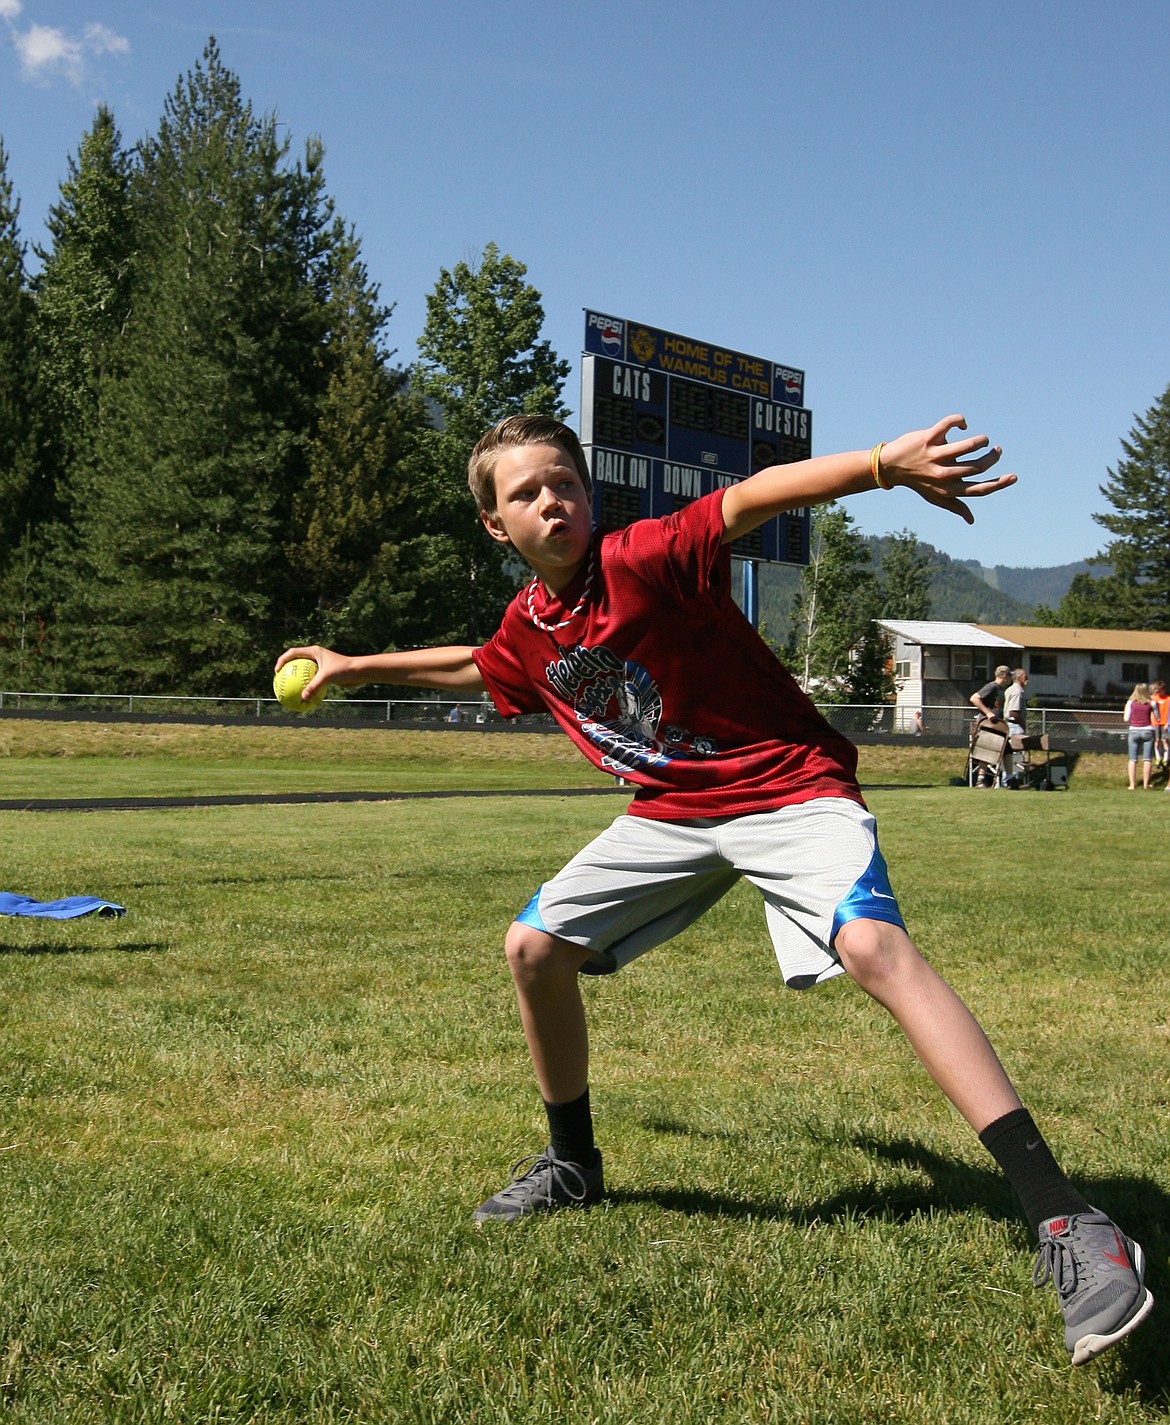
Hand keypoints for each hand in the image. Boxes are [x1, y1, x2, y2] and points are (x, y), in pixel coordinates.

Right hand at [274, 644, 341, 700]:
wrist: (358, 671)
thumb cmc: (344, 670)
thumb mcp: (327, 677)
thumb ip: (314, 686)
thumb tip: (303, 698)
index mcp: (314, 651)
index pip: (292, 653)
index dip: (282, 660)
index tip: (277, 671)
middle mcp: (315, 656)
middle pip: (296, 661)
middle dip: (286, 670)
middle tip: (278, 680)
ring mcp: (319, 665)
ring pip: (303, 672)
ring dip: (295, 680)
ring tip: (287, 689)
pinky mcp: (324, 673)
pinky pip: (311, 680)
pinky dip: (306, 687)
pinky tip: (302, 697)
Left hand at [881, 415, 1015, 523]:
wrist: (889, 467)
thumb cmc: (917, 482)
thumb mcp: (935, 497)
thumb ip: (955, 505)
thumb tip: (971, 520)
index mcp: (948, 489)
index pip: (979, 490)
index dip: (999, 484)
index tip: (1013, 476)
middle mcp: (943, 474)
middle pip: (978, 466)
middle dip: (992, 457)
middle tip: (996, 450)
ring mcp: (935, 456)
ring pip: (969, 445)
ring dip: (981, 440)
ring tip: (983, 440)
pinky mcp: (928, 438)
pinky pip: (949, 424)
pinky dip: (960, 421)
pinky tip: (962, 425)